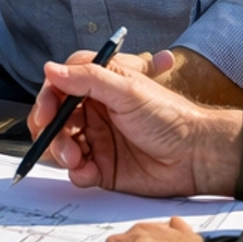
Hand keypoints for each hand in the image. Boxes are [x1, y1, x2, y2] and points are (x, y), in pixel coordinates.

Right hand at [30, 53, 242, 196]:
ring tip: (76, 158)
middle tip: (55, 140)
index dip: (48, 99)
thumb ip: (88, 78)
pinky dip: (77, 172)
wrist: (196, 157)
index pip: (60, 86)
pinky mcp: (103, 167)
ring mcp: (97, 140)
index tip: (45, 113)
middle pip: (55, 118)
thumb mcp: (128, 91)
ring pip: (62, 145)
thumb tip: (51, 69)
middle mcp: (95, 112)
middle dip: (51, 130)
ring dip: (61, 151)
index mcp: (99, 87)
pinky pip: (78, 170)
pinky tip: (88, 171)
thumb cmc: (170, 117)